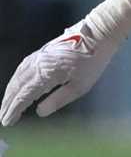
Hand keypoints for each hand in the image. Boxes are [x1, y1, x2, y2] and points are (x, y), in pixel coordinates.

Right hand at [0, 22, 120, 125]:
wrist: (97, 34)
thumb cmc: (92, 61)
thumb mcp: (80, 85)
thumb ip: (59, 99)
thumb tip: (39, 112)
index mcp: (45, 74)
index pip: (23, 96)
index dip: (14, 110)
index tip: (8, 122)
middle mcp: (36, 65)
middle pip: (16, 87)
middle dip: (8, 104)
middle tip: (3, 118)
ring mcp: (37, 57)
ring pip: (17, 77)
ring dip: (10, 93)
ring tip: (6, 106)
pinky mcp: (40, 53)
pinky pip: (22, 69)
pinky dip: (16, 81)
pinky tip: (16, 87)